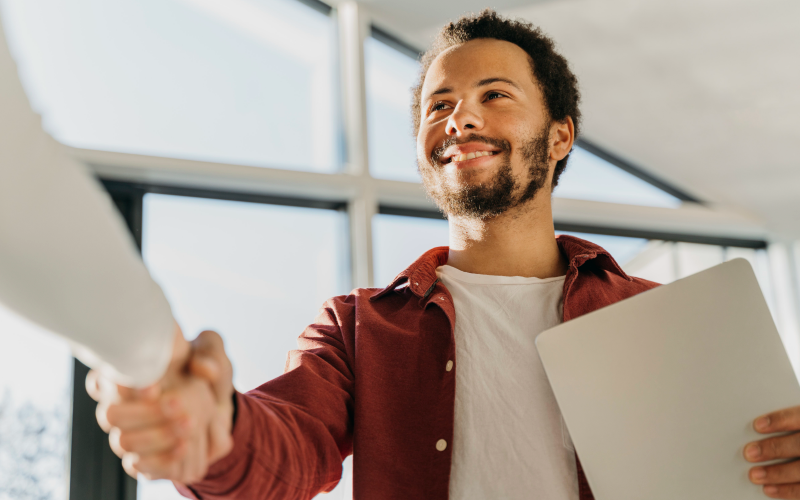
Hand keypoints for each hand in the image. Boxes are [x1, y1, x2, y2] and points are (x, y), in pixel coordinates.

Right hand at [89, 327, 234, 482]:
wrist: (220, 406)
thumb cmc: (205, 371)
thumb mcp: (213, 352)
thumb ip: (209, 351)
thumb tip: (202, 368)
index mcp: (129, 373)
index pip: (100, 380)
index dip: (120, 385)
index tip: (154, 388)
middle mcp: (121, 404)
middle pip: (109, 415)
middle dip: (144, 413)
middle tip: (178, 404)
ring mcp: (129, 433)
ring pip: (123, 442)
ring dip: (157, 436)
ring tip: (191, 425)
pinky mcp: (143, 458)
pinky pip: (138, 466)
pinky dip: (162, 459)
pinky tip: (185, 447)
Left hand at [745, 406, 799, 497]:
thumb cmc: (797, 436)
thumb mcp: (797, 424)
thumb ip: (784, 424)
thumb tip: (754, 427)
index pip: (799, 417)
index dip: (779, 421)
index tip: (757, 425)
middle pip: (799, 444)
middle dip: (774, 448)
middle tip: (750, 452)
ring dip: (777, 473)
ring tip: (755, 474)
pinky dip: (787, 490)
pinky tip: (769, 489)